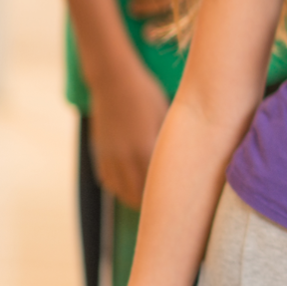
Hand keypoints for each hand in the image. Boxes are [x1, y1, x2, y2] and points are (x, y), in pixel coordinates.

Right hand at [84, 58, 168, 209]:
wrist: (113, 81)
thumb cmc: (146, 95)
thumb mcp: (166, 116)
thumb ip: (172, 143)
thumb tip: (188, 162)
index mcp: (144, 150)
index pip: (156, 188)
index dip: (170, 199)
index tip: (183, 204)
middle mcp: (124, 159)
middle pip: (138, 197)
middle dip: (154, 204)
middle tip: (172, 203)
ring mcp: (108, 159)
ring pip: (122, 193)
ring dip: (136, 197)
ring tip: (154, 197)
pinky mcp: (99, 155)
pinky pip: (109, 182)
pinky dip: (121, 188)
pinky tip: (133, 183)